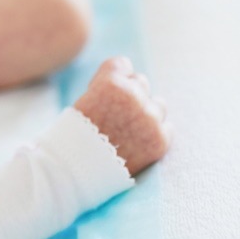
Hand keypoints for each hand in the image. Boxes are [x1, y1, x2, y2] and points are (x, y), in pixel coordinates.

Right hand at [73, 56, 172, 175]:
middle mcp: (133, 96)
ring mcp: (149, 119)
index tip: (102, 97)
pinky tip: (136, 144)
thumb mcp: (83, 100)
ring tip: (126, 132)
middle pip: (141, 82)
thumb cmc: (72, 137)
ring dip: (145, 114)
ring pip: (158, 104)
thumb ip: (110, 86)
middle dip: (130, 96)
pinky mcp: (159, 140)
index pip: (122, 65)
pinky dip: (154, 135)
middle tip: (113, 118)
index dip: (111, 81)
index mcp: (110, 83)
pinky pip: (166, 128)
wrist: (73, 173)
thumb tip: (134, 78)